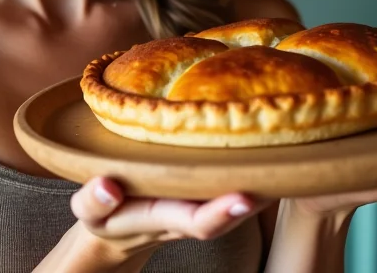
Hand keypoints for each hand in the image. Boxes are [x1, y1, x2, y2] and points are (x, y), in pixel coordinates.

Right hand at [69, 176, 270, 259]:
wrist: (117, 226)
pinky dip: (255, 172)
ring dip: (260, 185)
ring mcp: (198, 205)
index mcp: (159, 218)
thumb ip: (94, 200)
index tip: (244, 199)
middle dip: (249, 202)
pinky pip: (231, 184)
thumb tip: (108, 185)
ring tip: (287, 160)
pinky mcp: (204, 190)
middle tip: (276, 181)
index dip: (219, 213)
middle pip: (223, 214)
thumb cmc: (104, 212)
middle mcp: (187, 215)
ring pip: (232, 198)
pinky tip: (277, 150)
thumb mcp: (88, 211)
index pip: (192, 220)